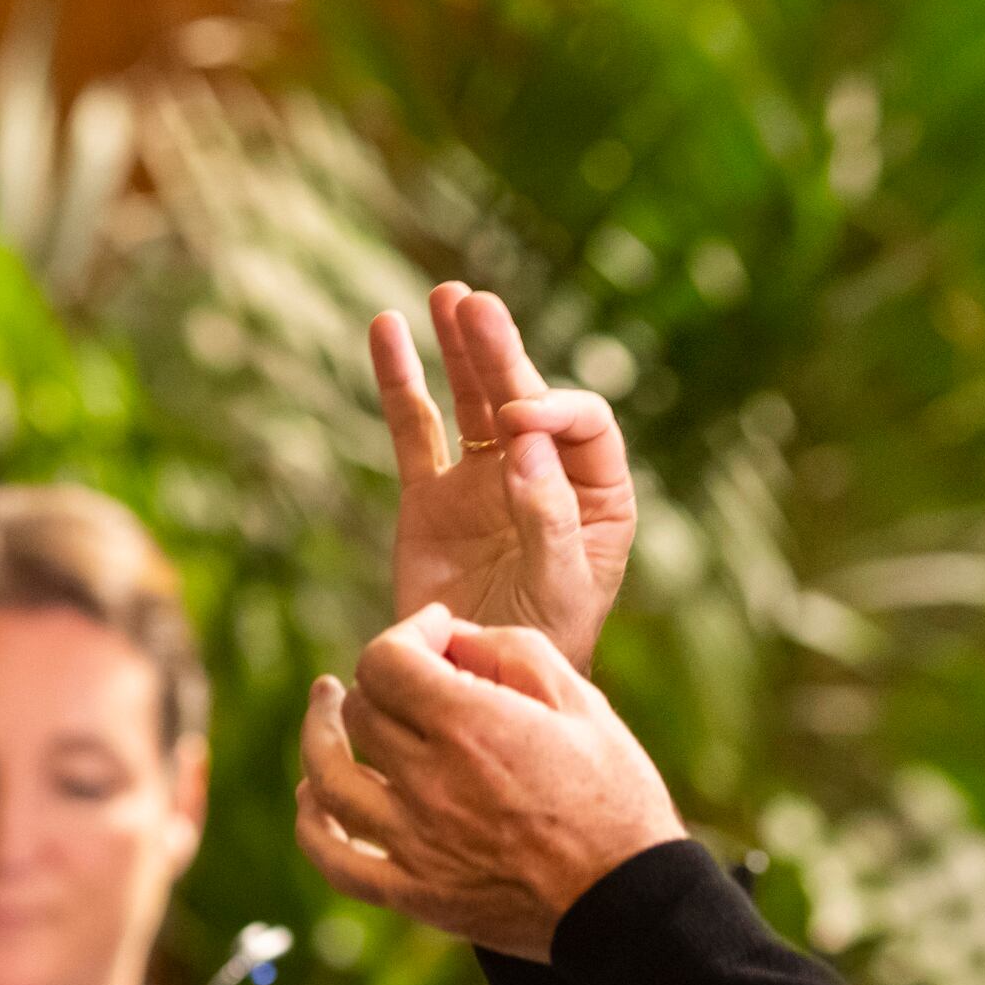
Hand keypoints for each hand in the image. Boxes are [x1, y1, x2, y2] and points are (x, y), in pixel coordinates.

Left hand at [296, 608, 682, 960]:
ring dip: (320, 736)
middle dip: (380, 679)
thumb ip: (514, 654)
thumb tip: (457, 639)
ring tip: (326, 711)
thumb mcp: (583, 705)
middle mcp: (430, 781)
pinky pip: (334, 858)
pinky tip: (314, 795)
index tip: (436, 633)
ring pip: (327, 777)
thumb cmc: (617, 800)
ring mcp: (414, 842)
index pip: (387, 660)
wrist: (628, 902)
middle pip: (360, 712)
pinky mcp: (414, 892)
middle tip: (408, 675)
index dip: (406, 633)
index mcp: (471, 727)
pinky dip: (313, 823)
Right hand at [374, 286, 636, 671]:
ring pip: (472, 399)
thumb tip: (524, 440)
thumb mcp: (559, 587)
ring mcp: (483, 480)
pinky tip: (386, 327)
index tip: (519, 421)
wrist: (477, 688)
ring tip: (449, 296)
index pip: (584, 426)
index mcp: (598, 495)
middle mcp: (542, 474)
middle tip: (476, 306)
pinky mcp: (431, 496)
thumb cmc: (540, 644)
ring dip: (461, 349)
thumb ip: (547, 516)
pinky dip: (401, 380)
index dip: (553, 410)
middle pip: (523, 395)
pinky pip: (413, 429)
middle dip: (502, 353)